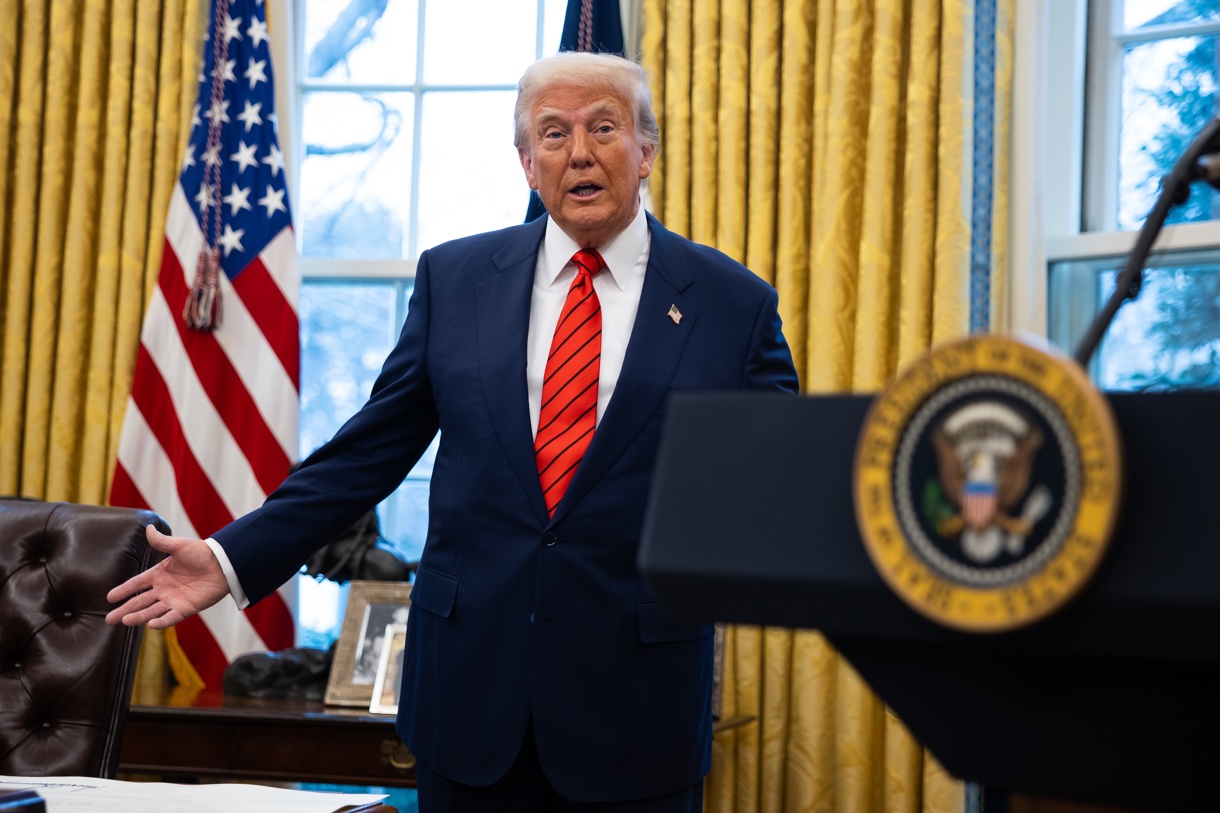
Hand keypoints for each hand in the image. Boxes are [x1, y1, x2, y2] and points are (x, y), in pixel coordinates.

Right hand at [105, 525, 231, 628]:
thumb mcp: (180, 546)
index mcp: (160, 574)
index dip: (124, 590)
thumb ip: (162, 541)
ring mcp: (174, 600)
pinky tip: (150, 624)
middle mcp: (164, 589)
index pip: (137, 584)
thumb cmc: (203, 553)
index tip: (109, 597)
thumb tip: (149, 528)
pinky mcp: (187, 608)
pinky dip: (162, 622)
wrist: (224, 564)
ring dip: (138, 617)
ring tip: (124, 621)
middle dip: (124, 610)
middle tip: (108, 619)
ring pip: (152, 611)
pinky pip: (172, 617)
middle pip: (140, 602)